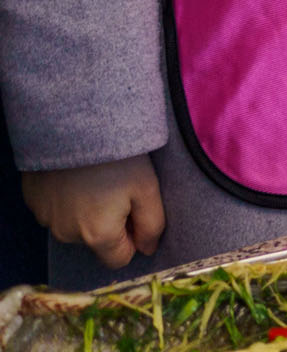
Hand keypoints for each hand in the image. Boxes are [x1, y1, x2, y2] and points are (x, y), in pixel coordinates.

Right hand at [24, 156, 164, 267]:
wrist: (73, 126)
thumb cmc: (117, 158)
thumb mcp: (147, 189)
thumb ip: (152, 225)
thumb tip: (147, 249)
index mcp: (98, 236)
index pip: (119, 259)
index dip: (133, 238)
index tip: (135, 212)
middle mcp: (67, 235)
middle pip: (97, 241)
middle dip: (110, 223)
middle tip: (117, 189)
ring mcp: (46, 219)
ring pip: (75, 226)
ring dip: (87, 211)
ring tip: (96, 179)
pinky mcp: (34, 202)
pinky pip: (56, 210)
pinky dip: (67, 199)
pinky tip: (76, 176)